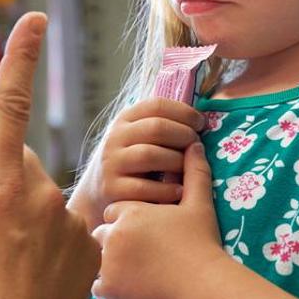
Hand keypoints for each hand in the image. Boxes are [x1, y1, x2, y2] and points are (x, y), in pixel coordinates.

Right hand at [0, 12, 100, 298]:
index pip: (9, 104)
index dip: (21, 57)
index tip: (35, 18)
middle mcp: (38, 189)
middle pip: (18, 167)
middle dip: (3, 189)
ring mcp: (70, 217)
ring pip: (42, 202)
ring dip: (27, 223)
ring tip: (10, 269)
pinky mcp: (92, 242)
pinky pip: (66, 229)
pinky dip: (52, 247)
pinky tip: (37, 279)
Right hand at [70, 97, 205, 229]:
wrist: (97, 193)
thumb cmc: (133, 162)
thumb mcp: (139, 137)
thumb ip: (162, 125)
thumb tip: (201, 119)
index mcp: (125, 119)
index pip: (157, 105)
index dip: (184, 112)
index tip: (201, 124)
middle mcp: (115, 138)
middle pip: (156, 128)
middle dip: (184, 135)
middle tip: (197, 146)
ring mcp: (111, 163)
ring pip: (150, 155)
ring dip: (177, 161)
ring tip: (189, 169)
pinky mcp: (112, 189)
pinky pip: (144, 187)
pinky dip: (167, 189)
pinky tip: (179, 191)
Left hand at [92, 143, 226, 298]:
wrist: (202, 283)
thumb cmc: (201, 242)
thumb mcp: (199, 204)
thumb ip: (194, 172)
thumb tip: (195, 144)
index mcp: (130, 211)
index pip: (114, 212)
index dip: (128, 221)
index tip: (144, 232)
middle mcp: (113, 233)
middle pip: (102, 234)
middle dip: (115, 242)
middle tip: (138, 254)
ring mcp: (108, 261)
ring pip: (97, 259)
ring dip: (109, 264)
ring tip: (134, 272)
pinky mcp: (109, 287)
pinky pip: (96, 286)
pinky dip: (109, 287)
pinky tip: (129, 287)